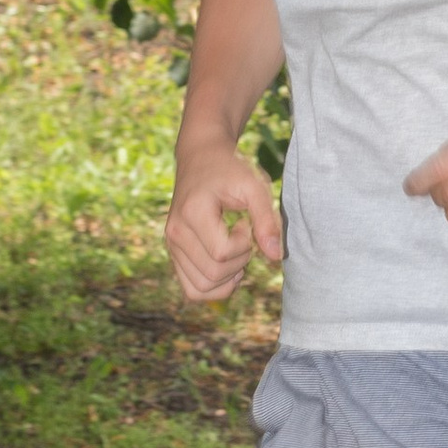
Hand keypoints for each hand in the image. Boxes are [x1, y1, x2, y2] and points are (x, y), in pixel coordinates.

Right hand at [166, 140, 283, 300]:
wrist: (200, 159)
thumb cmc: (230, 170)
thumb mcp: (254, 186)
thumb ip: (267, 220)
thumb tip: (276, 257)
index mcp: (192, 213)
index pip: (222, 252)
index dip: (244, 245)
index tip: (245, 223)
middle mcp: (175, 232)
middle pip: (212, 273)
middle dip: (239, 261)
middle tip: (243, 236)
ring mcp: (171, 245)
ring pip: (201, 288)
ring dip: (227, 278)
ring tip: (235, 250)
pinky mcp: (173, 254)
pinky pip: (192, 289)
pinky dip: (214, 287)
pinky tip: (228, 266)